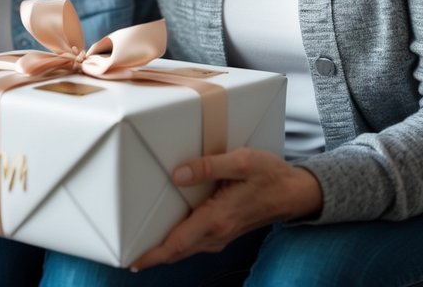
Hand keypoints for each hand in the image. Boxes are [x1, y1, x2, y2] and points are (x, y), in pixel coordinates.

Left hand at [130, 148, 322, 270]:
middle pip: (179, 250)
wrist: (295, 193)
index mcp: (218, 218)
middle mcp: (218, 233)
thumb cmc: (269, 175)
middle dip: (154, 255)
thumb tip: (177, 175)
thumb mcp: (241, 162)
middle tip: (128, 253)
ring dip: (166, 250)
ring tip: (143, 245)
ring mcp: (223, 235)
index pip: (178, 243)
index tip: (134, 261)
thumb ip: (208, 167)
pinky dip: (180, 243)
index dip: (154, 254)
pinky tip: (171, 234)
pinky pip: (197, 243)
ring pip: (187, 248)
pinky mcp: (226, 231)